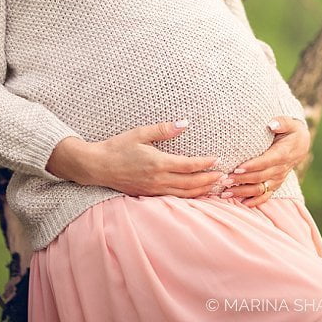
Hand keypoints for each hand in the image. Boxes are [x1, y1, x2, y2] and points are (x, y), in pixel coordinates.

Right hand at [47, 121, 224, 197]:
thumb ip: (164, 129)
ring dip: (201, 191)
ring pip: (183, 194)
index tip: (218, 159)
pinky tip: (196, 194)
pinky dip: (188, 197)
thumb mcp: (140, 133)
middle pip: (190, 183)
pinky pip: (173, 198)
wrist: (96, 166)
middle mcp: (157, 179)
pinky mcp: (148, 194)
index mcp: (158, 163)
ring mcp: (153, 189)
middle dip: (209, 180)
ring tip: (216, 187)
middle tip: (225, 176)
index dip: (205, 163)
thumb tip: (185, 123)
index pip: (188, 165)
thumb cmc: (118, 147)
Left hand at [221, 116, 310, 207]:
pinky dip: (254, 201)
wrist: (301, 145)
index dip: (252, 166)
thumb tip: (272, 124)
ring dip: (243, 192)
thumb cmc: (292, 132)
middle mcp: (280, 169)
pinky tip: (242, 203)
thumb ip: (282, 122)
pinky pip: (265, 195)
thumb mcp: (290, 123)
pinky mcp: (275, 184)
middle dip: (241, 180)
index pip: (266, 161)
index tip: (237, 168)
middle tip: (224, 180)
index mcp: (282, 154)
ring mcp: (278, 178)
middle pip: (259, 177)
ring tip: (226, 192)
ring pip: (260, 189)